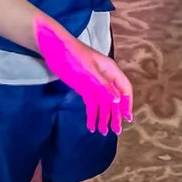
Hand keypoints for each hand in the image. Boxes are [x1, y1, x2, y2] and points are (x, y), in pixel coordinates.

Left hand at [36, 19, 134, 134]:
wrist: (54, 49)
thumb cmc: (73, 55)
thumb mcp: (89, 71)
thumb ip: (104, 86)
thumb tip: (118, 100)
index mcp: (111, 71)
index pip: (125, 89)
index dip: (127, 104)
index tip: (127, 119)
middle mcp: (105, 78)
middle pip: (115, 98)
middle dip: (116, 115)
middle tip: (116, 131)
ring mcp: (94, 84)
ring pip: (103, 103)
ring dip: (104, 117)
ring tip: (102, 132)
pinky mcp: (84, 88)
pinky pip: (91, 103)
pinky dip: (92, 114)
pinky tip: (90, 125)